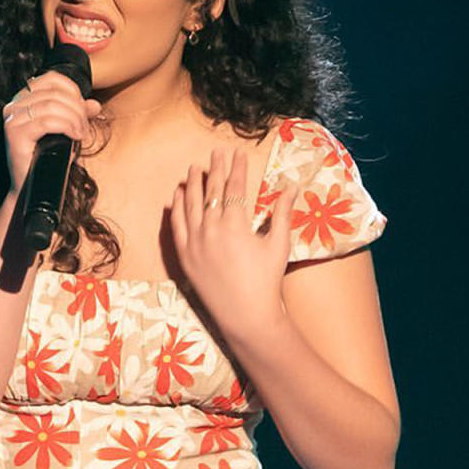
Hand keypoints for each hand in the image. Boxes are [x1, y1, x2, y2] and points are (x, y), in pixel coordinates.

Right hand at [2, 72, 100, 193]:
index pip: (52, 79)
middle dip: (77, 109)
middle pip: (54, 93)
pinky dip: (67, 127)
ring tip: (81, 134)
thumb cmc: (46, 159)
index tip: (84, 110)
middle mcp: (14, 105)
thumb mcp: (66, 131)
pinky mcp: (15, 134)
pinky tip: (75, 137)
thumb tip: (95, 105)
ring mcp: (12, 119)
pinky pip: (47, 122)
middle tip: (85, 127)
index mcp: (23, 98)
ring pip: (52, 106)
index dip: (73, 91)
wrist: (32, 187)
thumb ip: (78, 115)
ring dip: (74, 119)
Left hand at [169, 146, 298, 338]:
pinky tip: (177, 195)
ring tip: (194, 169)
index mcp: (235, 224)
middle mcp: (211, 229)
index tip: (238, 154)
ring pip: (190, 204)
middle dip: (215, 169)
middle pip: (211, 190)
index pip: (235, 187)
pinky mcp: (184, 256)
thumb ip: (282, 213)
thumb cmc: (266, 281)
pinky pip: (176, 226)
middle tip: (217, 152)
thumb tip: (292, 187)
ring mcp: (194, 242)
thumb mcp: (278, 245)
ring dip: (192, 184)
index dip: (237, 168)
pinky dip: (176, 208)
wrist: (245, 316)